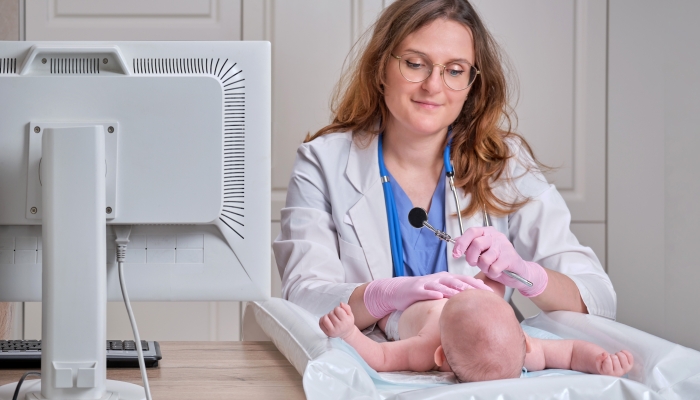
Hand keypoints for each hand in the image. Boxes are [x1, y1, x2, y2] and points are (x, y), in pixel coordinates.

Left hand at [319, 303, 355, 338]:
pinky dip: (322, 320)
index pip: (337, 309)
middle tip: (336, 316)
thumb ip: (346, 307)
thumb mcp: (350, 314)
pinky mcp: (327, 333)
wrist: (346, 334)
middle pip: (331, 313)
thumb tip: (341, 303)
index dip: (338, 309)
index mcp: (346, 321)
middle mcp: (339, 327)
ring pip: (325, 318)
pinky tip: (327, 320)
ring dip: (327, 316)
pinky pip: (321, 323)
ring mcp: (333, 331)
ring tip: (331, 318)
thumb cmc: (347, 323)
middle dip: (333, 312)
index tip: (340, 312)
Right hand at [363, 271, 492, 318]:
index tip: (490, 291)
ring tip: (465, 293)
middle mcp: (439, 279)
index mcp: (446, 279)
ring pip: (443, 284)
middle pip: (457, 280)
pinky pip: (426, 290)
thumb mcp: (440, 292)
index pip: (465, 280)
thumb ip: (454, 296)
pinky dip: (432, 292)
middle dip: (470, 286)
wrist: (399, 291)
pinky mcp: (416, 289)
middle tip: (483, 292)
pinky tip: (439, 296)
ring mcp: (427, 283)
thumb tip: (471, 306)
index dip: (477, 285)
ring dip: (454, 288)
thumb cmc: (422, 292)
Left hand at [452, 227, 547, 296]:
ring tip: (489, 268)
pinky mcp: (510, 259)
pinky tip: (497, 272)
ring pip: (485, 258)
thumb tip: (455, 241)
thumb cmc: (497, 261)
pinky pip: (494, 268)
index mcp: (488, 232)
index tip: (455, 254)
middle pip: (477, 244)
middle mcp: (496, 237)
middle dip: (471, 257)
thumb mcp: (481, 252)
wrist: (519, 272)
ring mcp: (505, 247)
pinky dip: (492, 273)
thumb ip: (470, 246)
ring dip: (483, 267)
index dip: (461, 243)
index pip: (471, 232)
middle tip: (474, 263)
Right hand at [595, 350, 633, 376]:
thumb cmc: (604, 367)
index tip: (606, 359)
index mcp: (609, 373)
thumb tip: (605, 354)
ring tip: (615, 357)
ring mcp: (625, 369)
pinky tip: (621, 354)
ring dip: (617, 354)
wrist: (612, 371)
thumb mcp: (598, 364)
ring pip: (622, 356)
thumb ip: (599, 358)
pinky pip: (630, 356)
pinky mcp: (630, 366)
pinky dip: (625, 352)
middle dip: (611, 356)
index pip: (608, 361)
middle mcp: (618, 373)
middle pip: (615, 358)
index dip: (606, 357)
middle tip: (610, 359)